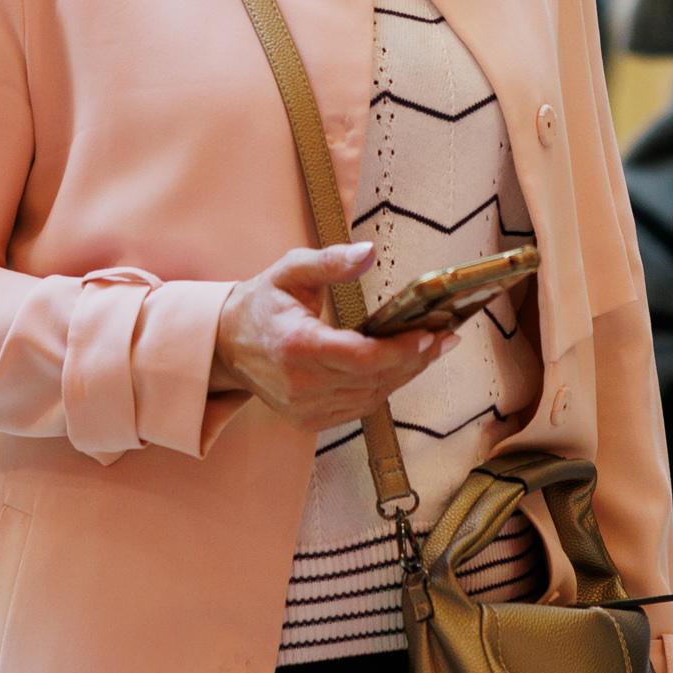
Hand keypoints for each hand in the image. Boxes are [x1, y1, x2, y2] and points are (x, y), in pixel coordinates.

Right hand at [211, 244, 451, 433]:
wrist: (226, 345)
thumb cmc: (262, 303)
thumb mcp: (290, 270)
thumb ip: (330, 261)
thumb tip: (369, 251)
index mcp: (296, 347)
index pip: (363, 358)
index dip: (403, 350)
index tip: (433, 333)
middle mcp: (300, 385)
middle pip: (375, 380)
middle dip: (417, 359)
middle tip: (446, 337)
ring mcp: (304, 409)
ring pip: (372, 397)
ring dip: (405, 374)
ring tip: (430, 349)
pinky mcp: (309, 420)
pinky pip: (359, 408)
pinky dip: (383, 388)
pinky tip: (400, 367)